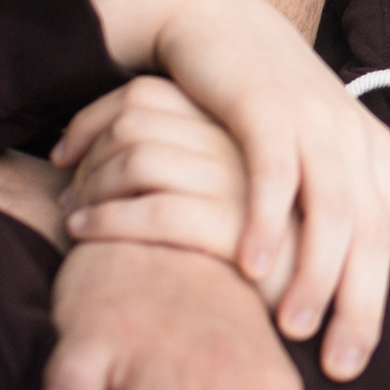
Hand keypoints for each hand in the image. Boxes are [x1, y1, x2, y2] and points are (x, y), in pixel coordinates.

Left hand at [59, 79, 290, 296]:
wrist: (320, 296)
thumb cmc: (269, 248)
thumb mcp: (239, 188)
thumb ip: (198, 160)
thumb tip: (124, 151)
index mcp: (239, 124)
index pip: (148, 93)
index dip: (93, 120)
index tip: (69, 156)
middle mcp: (240, 142)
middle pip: (134, 123)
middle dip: (88, 159)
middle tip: (71, 196)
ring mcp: (239, 180)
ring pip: (137, 160)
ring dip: (90, 189)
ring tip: (75, 220)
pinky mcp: (234, 225)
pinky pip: (151, 210)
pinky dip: (105, 220)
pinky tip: (86, 235)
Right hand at [69, 0, 389, 378]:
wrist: (217, 18)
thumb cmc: (260, 104)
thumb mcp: (312, 156)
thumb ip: (332, 210)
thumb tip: (345, 288)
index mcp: (377, 160)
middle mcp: (358, 143)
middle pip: (378, 238)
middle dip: (367, 307)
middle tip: (348, 369)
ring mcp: (316, 123)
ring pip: (333, 212)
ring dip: (315, 275)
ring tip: (295, 330)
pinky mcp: (266, 109)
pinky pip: (273, 174)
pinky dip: (265, 221)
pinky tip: (251, 265)